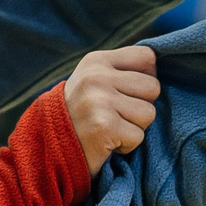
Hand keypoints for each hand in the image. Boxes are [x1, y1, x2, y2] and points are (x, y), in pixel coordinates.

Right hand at [63, 46, 159, 173]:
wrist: (46, 149)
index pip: (147, 57)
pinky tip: (107, 143)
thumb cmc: (79, 115)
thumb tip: (158, 67)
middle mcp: (96, 76)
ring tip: (111, 129)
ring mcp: (99, 100)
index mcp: (96, 61)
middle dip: (140, 106)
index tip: (127, 93)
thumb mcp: (94, 81)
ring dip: (134, 128)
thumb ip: (121, 70)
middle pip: (153, 87)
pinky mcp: (104, 126)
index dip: (146, 78)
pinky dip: (126, 146)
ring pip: (149, 113)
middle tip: (116, 116)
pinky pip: (138, 137)